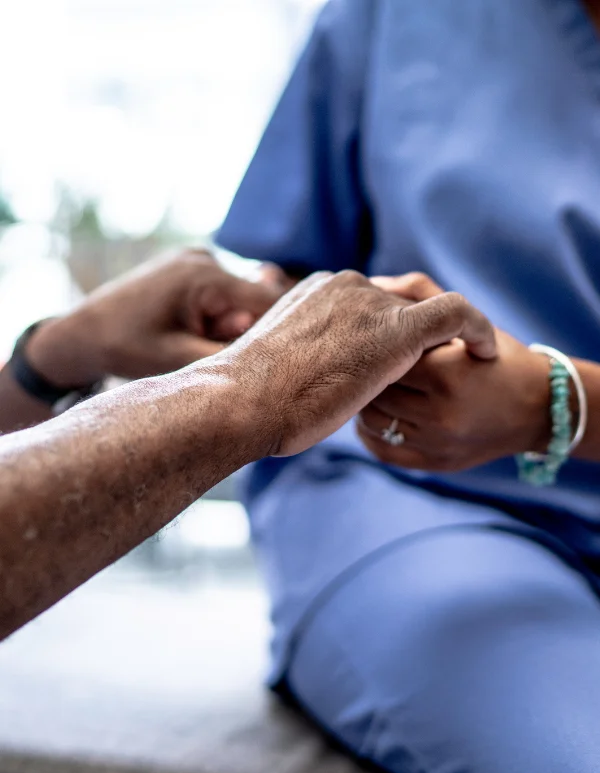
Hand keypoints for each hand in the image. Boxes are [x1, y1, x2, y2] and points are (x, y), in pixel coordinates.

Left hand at [25, 249, 279, 386]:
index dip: (282, 329)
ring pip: (240, 297)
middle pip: (255, 299)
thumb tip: (277, 349)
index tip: (288, 357)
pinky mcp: (191, 265)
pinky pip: (222, 292)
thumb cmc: (128, 348)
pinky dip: (217, 314)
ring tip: (195, 338)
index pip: (269, 300)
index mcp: (205, 276)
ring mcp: (197, 257)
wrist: (84, 332)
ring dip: (230, 323)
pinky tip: (191, 329)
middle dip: (245, 329)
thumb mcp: (182, 359)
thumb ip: (232, 350)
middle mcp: (204, 258)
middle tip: (212, 348)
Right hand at [219, 270, 495, 456]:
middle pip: (397, 305)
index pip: (367, 304)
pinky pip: (456, 314)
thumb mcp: (275, 365)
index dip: (384, 331)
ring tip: (462, 366)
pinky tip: (486, 353)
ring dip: (442, 341)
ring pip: (425, 311)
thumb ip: (301, 355)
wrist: (243, 401)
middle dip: (413, 335)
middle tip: (431, 369)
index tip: (393, 362)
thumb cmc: (249, 397)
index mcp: (319, 290)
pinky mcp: (397, 329)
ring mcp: (372, 304)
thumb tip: (300, 376)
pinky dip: (476, 328)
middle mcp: (347, 286)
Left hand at [358, 272, 549, 470]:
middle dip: (366, 372)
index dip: (376, 342)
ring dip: (365, 401)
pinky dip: (370, 431)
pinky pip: (382, 449)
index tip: (373, 335)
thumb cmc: (498, 357)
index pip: (386, 354)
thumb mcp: (468, 321)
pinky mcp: (433, 463)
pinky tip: (378, 414)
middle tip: (363, 360)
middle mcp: (441, 413)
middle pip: (375, 389)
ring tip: (371, 386)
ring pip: (371, 421)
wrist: (538, 408)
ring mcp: (436, 443)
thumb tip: (373, 283)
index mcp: (448, 372)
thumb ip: (421, 294)